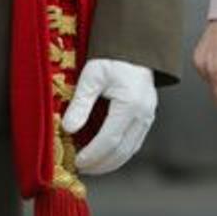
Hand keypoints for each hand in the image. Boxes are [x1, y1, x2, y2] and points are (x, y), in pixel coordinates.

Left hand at [62, 58, 156, 174]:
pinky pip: (135, 143)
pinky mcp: (147, 117)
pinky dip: (120, 153)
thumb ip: (80, 103)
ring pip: (130, 150)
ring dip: (111, 162)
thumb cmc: (113, 58)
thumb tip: (68, 128)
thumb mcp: (91, 76)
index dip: (92, 155)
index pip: (109, 140)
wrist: (135, 47)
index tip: (77, 161)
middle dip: (101, 164)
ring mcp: (148, 117)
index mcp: (130, 105)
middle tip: (82, 169)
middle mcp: (143, 114)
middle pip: (122, 151)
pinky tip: (106, 155)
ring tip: (92, 166)